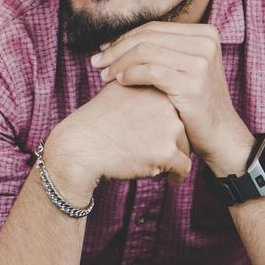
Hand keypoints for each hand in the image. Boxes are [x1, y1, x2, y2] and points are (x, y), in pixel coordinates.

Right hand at [44, 79, 193, 192]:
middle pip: (182, 128)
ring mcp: (169, 129)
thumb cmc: (93, 122)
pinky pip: (183, 168)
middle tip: (156, 152)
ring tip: (157, 165)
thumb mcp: (115, 91)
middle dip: (172, 141)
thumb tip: (147, 83)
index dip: (166, 123)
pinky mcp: (166, 153)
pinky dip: (177, 176)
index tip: (158, 135)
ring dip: (173, 158)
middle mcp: (166, 105)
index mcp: (156, 88)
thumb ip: (136, 85)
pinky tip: (170, 181)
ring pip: (184, 148)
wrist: (79, 148)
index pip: (174, 107)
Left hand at [89, 22, 254, 175]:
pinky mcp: (192, 84)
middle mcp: (205, 43)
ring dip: (119, 62)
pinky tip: (119, 82)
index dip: (124, 38)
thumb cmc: (194, 102)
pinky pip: (150, 72)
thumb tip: (118, 41)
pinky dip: (130, 74)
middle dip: (116, 49)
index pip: (153, 28)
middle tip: (97, 62)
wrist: (220, 134)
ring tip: (104, 75)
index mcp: (204, 33)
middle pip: (147, 37)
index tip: (103, 49)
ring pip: (145, 52)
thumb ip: (162, 51)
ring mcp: (201, 63)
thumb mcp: (185, 68)